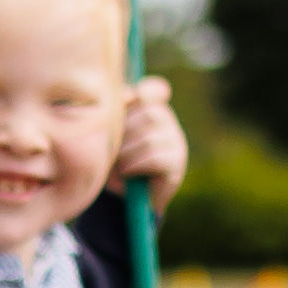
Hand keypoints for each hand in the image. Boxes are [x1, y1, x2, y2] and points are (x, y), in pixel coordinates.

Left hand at [117, 74, 186, 210]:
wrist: (126, 198)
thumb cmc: (115, 161)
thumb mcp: (110, 136)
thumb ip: (116, 114)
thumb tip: (126, 94)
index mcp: (151, 109)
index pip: (153, 90)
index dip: (141, 93)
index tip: (126, 101)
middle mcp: (168, 122)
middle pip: (148, 114)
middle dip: (124, 133)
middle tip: (113, 151)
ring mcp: (176, 142)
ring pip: (150, 138)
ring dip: (126, 154)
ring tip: (119, 165)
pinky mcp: (177, 164)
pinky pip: (155, 158)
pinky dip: (135, 166)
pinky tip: (128, 172)